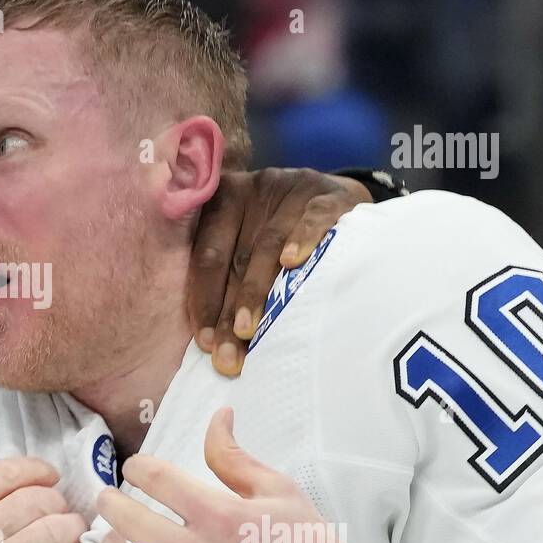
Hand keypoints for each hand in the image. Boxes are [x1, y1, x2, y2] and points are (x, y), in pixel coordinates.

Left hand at [98, 407, 471, 542]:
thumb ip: (234, 456)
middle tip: (110, 499)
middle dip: (110, 502)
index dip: (136, 466)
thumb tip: (217, 416)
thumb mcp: (278, 490)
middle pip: (126, 519)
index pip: (153, 477)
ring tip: (113, 540)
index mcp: (218, 514)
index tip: (135, 469)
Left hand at [187, 168, 370, 375]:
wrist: (339, 199)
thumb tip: (211, 342)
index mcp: (222, 202)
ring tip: (249, 330)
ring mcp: (290, 188)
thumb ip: (230, 279)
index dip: (203, 301)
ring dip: (256, 291)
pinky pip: (313, 216)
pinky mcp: (328, 193)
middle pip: (234, 257)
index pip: (206, 256)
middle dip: (228, 311)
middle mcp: (251, 190)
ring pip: (268, 243)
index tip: (205, 343)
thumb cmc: (285, 233)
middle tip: (227, 354)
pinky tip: (292, 264)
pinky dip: (302, 239)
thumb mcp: (251, 244)